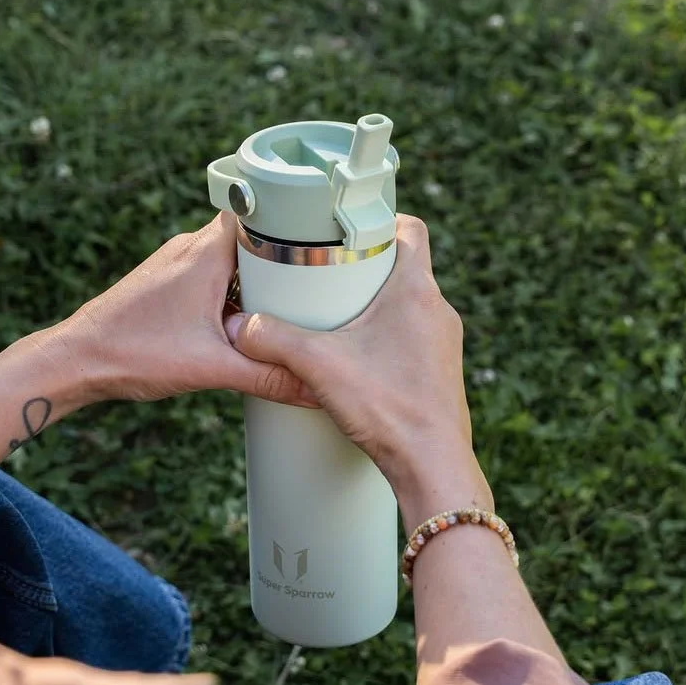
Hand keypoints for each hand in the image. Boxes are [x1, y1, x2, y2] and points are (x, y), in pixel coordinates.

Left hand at [59, 212, 313, 405]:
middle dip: (280, 259)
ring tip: (286, 304)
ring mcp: (175, 263)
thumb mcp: (212, 368)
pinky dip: (231, 290)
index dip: (292, 223)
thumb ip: (267, 377)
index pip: (259, 213)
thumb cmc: (134, 352)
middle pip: (250, 236)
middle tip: (315, 282)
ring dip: (254, 278)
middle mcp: (189, 248)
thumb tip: (312, 389)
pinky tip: (243, 320)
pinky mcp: (167, 282)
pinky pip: (211, 273)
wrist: (77, 360)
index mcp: (204, 253)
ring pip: (230, 258)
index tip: (321, 241)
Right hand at [223, 214, 490, 519]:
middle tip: (328, 274)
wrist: (432, 465)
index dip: (380, 219)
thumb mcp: (318, 364)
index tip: (349, 229)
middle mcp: (438, 310)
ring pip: (409, 305)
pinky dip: (386, 338)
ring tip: (337, 317)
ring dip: (376, 305)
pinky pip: (412, 338)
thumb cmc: (389, 407)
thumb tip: (241, 328)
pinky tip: (358, 359)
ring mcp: (443, 343)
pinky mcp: (439, 372)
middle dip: (365, 267)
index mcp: (416, 290)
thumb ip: (274, 339)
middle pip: (403, 267)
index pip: (410, 228)